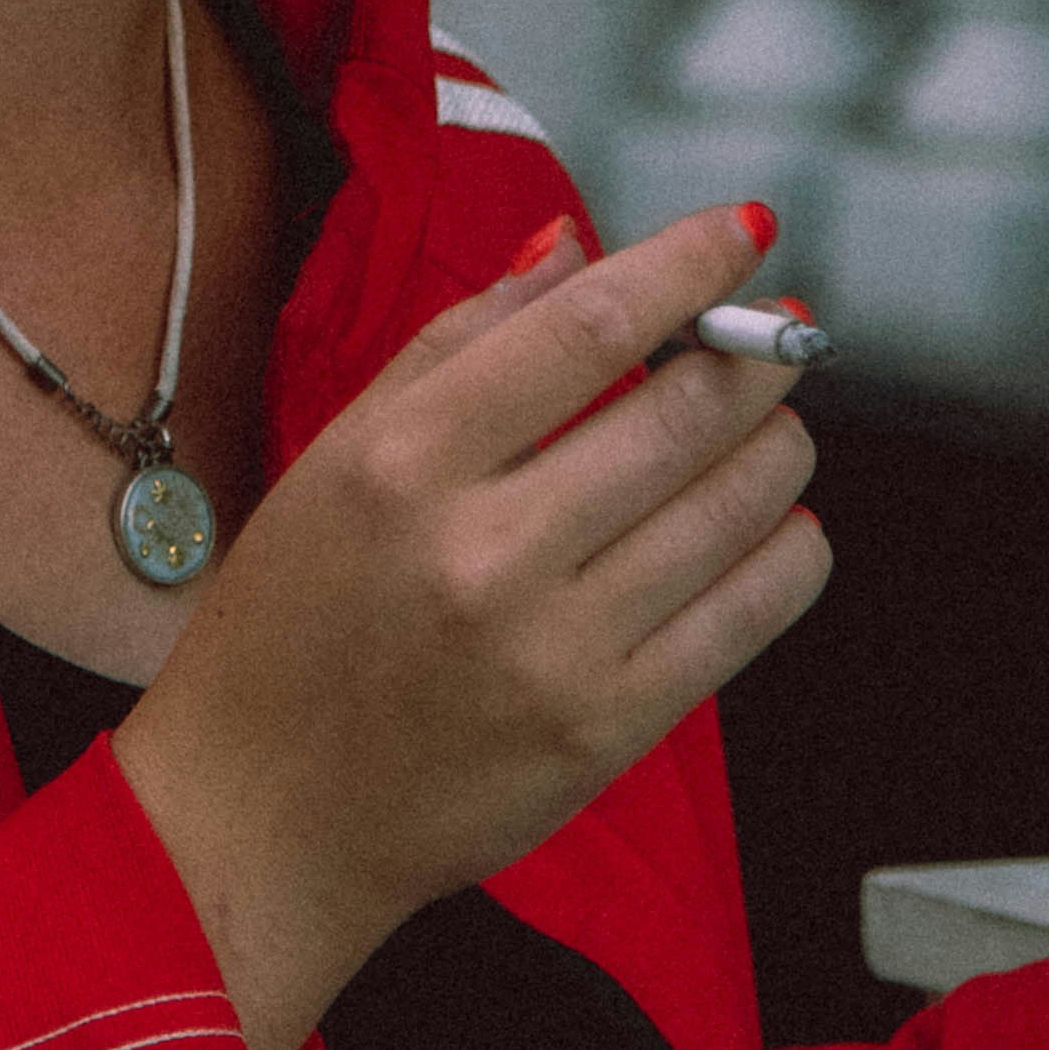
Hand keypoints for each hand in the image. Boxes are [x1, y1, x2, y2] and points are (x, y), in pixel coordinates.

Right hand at [114, 203, 827, 1049]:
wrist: (261, 817)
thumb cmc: (289, 630)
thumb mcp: (335, 461)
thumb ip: (455, 345)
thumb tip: (571, 246)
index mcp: (401, 466)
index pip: (585, 328)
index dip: (689, 264)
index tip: (746, 232)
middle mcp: (481, 552)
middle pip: (682, 412)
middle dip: (759, 354)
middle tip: (781, 335)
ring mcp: (553, 649)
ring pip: (735, 505)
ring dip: (780, 443)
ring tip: (769, 426)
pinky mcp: (606, 730)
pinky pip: (750, 614)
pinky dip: (787, 550)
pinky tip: (771, 526)